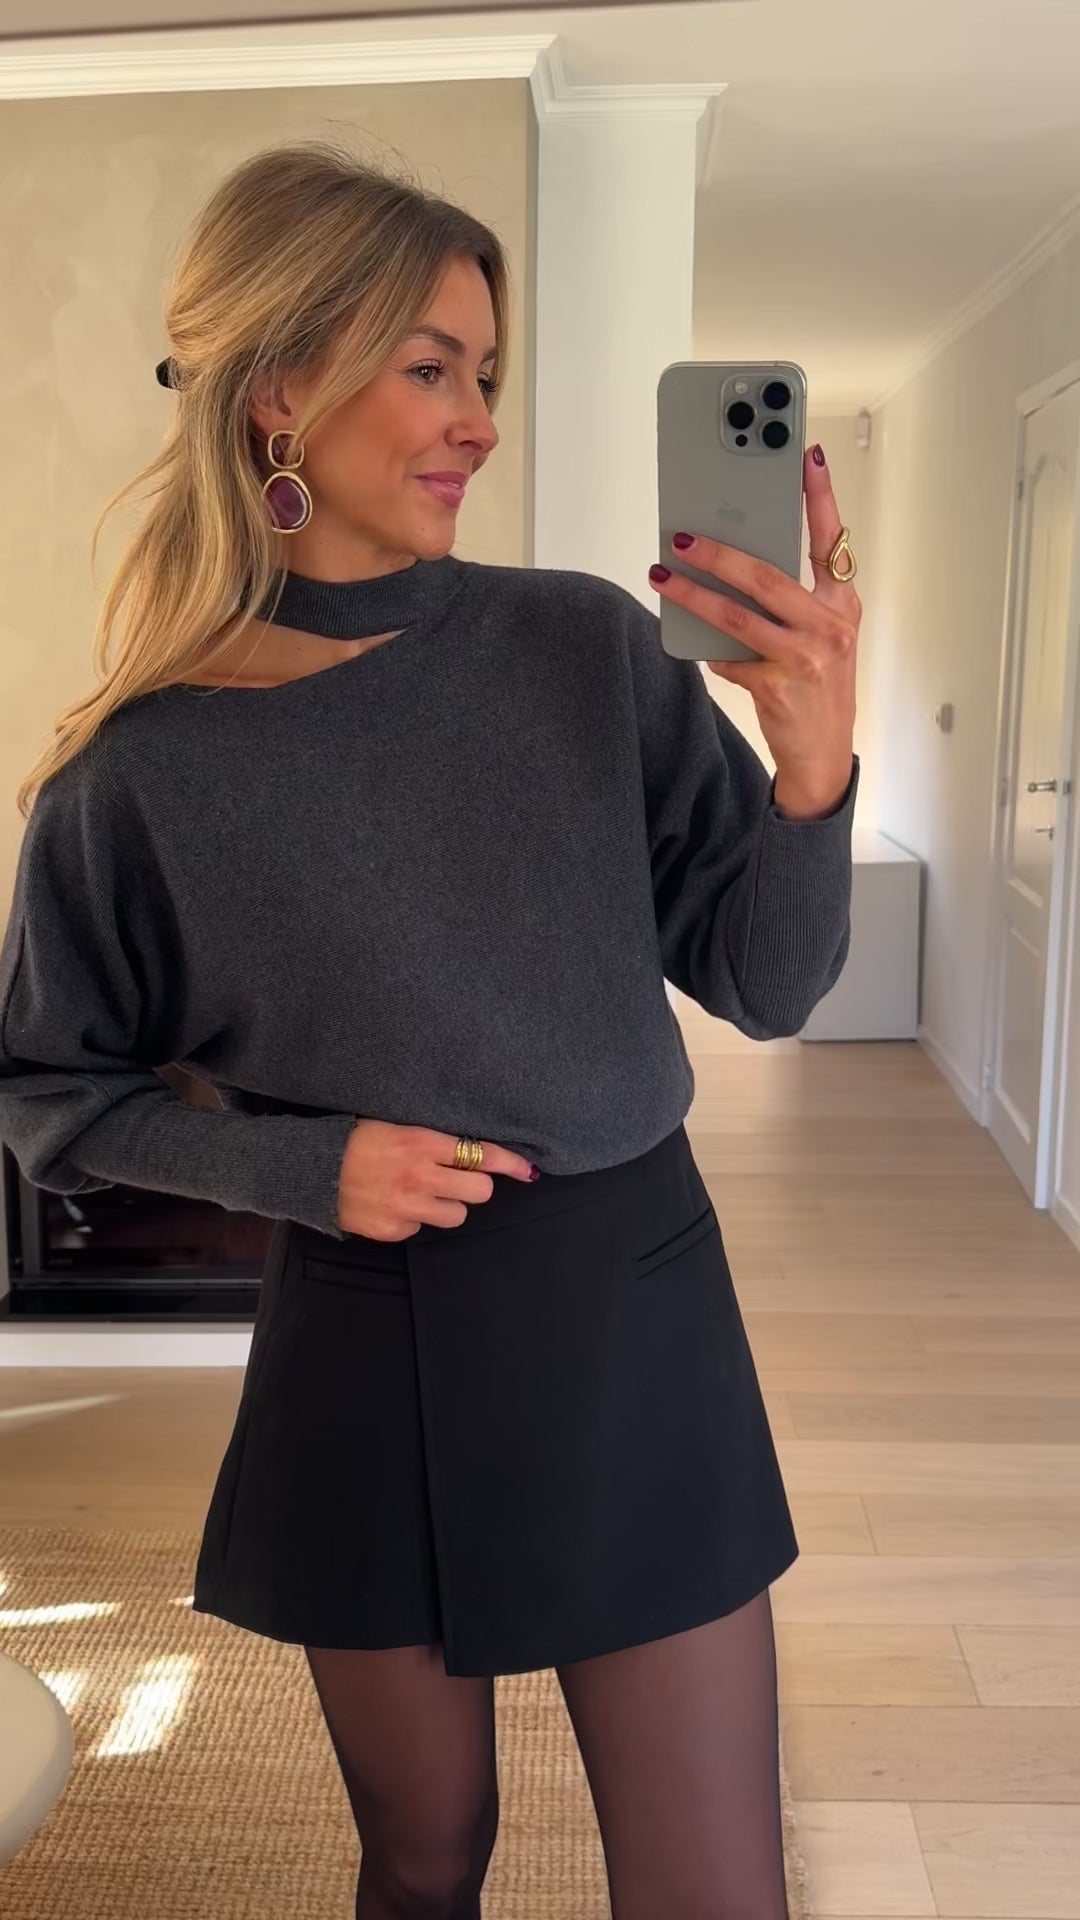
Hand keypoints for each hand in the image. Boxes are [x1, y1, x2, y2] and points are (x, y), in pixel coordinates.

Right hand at [337, 1119, 535, 1239]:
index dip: (509, 1163)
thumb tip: (470, 1149)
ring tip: (422, 1192)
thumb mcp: (395, 1126)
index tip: (527, 1169)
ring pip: (456, 1216)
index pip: (480, 1154)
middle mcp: (419, 1177)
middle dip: (475, 1185)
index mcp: (420, 1143)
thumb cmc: (353, 1139)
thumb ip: (433, 1138)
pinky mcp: (393, 1231)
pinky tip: (394, 1203)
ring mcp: (407, 1208)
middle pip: (479, 1192)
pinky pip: (421, 1228)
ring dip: (447, 1205)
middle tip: (461, 1179)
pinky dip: (414, 1218)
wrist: (310, 1169)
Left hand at [649, 443, 859, 817]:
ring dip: (693, 594)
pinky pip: (729, 658)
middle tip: (682, 534)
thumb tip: (733, 566)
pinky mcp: (778, 687)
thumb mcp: (817, 637)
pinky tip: (700, 646)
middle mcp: (829, 625)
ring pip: (737, 615)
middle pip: (766, 575)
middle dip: (718, 552)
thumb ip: (789, 602)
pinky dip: (712, 652)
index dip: (820, 496)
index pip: (831, 540)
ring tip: (663, 576)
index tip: (806, 455)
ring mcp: (805, 657)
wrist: (822, 754)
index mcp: (841, 604)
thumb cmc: (816, 687)